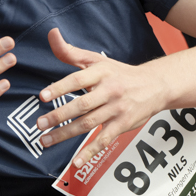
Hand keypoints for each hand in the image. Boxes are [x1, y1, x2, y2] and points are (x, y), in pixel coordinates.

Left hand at [35, 28, 166, 166]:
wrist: (155, 85)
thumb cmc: (120, 73)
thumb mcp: (97, 60)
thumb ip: (71, 52)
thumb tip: (52, 34)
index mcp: (102, 72)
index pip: (78, 80)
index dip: (60, 88)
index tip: (43, 96)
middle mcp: (110, 90)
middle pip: (82, 105)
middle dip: (59, 115)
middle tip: (40, 124)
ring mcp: (117, 109)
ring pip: (89, 124)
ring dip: (66, 134)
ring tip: (46, 140)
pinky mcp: (122, 125)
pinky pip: (104, 140)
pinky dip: (89, 152)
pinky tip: (75, 162)